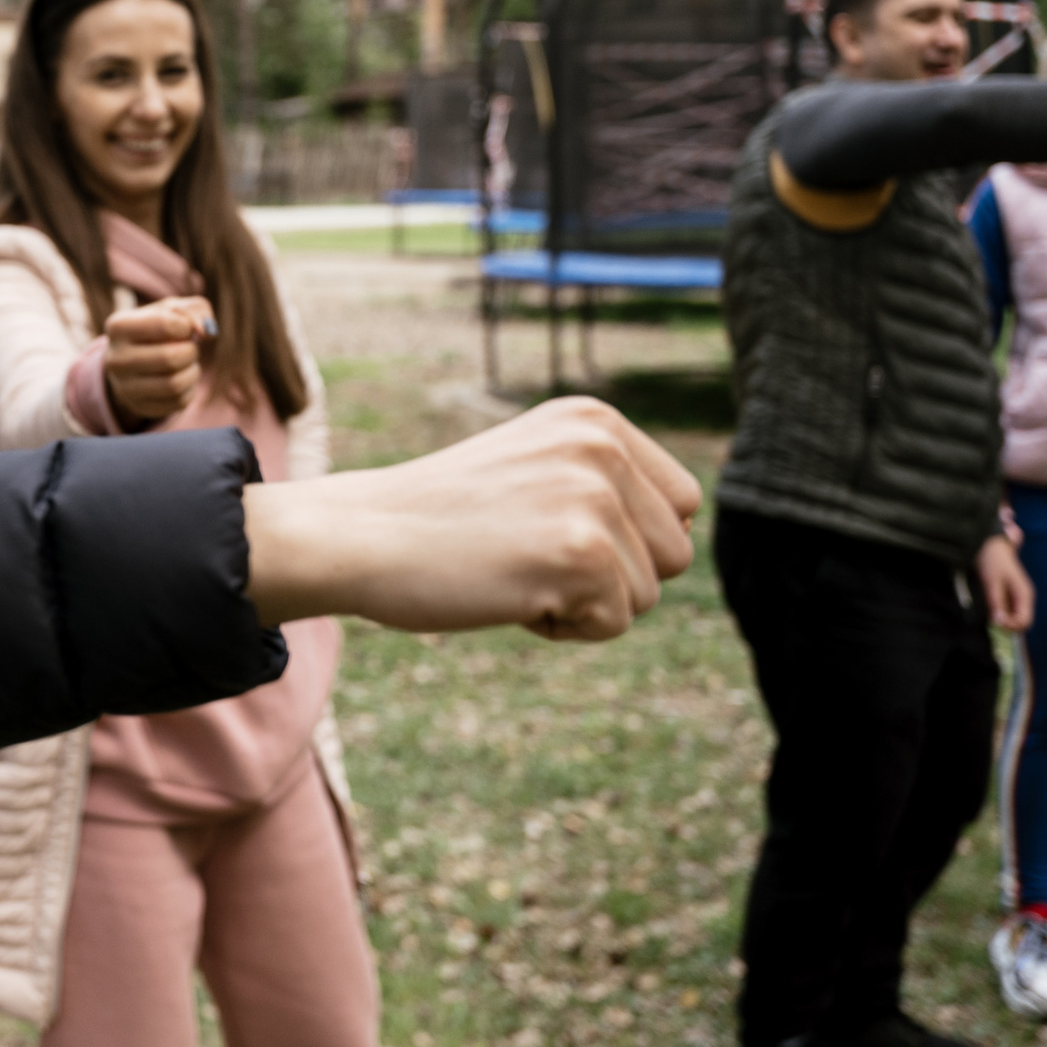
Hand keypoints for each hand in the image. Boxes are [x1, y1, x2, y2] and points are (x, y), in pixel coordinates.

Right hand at [103, 295, 214, 424]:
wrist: (133, 358)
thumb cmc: (157, 327)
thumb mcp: (172, 309)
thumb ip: (194, 309)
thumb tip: (208, 331)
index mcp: (118, 327)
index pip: (166, 324)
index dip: (186, 326)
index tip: (184, 328)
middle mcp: (115, 359)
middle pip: (170, 358)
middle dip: (190, 351)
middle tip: (189, 348)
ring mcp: (124, 388)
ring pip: (175, 385)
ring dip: (192, 372)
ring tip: (188, 364)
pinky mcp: (139, 407)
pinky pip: (178, 402)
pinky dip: (190, 389)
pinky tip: (182, 378)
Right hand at [243, 396, 701, 640]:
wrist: (359, 536)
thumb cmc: (437, 517)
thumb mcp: (533, 468)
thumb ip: (604, 482)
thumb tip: (687, 538)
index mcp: (596, 419)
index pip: (681, 505)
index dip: (626, 541)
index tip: (546, 532)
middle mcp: (603, 447)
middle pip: (674, 554)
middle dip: (610, 576)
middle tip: (523, 555)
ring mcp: (594, 497)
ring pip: (646, 595)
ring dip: (582, 604)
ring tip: (509, 569)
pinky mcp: (582, 553)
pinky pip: (612, 624)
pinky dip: (559, 627)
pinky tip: (503, 592)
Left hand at [976, 533, 1034, 631]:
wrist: (992, 546)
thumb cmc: (993, 562)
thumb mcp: (992, 582)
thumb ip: (996, 602)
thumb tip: (999, 622)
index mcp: (1024, 595)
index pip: (1024, 621)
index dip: (1011, 627)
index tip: (996, 623)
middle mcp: (1025, 598)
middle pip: (1022, 623)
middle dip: (1008, 626)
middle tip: (991, 621)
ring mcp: (1019, 598)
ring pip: (1015, 618)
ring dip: (1003, 621)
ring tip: (990, 614)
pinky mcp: (1011, 596)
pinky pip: (1009, 612)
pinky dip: (1001, 615)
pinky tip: (991, 609)